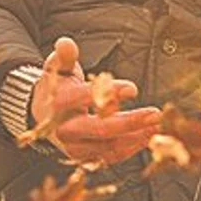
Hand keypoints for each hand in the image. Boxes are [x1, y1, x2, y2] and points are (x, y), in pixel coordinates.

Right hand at [28, 36, 160, 164]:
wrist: (42, 115)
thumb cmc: (57, 86)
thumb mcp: (58, 67)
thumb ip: (64, 55)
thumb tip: (66, 43)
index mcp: (58, 103)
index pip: (84, 98)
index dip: (109, 93)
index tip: (133, 89)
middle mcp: (65, 129)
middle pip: (100, 129)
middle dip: (130, 122)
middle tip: (155, 114)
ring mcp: (74, 147)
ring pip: (109, 146)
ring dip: (136, 136)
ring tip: (157, 124)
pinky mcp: (85, 158)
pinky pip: (111, 156)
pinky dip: (131, 147)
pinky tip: (147, 135)